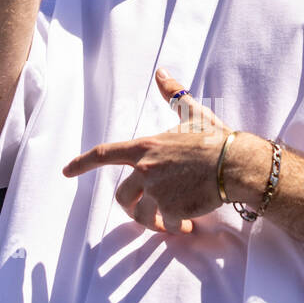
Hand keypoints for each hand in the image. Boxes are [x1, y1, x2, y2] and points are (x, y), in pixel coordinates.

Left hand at [61, 68, 231, 233]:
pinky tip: (188, 226)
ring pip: (142, 215)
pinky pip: (167, 225)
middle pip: (122, 196)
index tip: (66, 171)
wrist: (236, 164)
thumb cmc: (216, 138)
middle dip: (131, 208)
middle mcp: (145, 170)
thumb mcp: (192, 114)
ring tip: (170, 226)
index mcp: (145, 147)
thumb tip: (162, 74)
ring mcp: (157, 192)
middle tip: (146, 214)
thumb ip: (174, 96)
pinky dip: (175, 228)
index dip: (82, 163)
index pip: (104, 154)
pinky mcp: (172, 210)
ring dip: (154, 224)